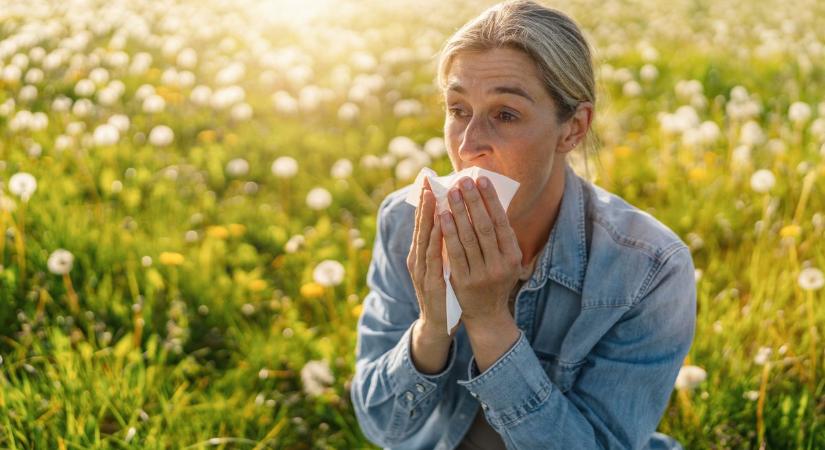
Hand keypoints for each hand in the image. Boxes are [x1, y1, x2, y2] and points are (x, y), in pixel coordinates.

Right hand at [407, 177, 461, 338]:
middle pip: (420, 225)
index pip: (423, 222)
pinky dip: (434, 239)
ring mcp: (421, 271)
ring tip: (432, 195)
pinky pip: (432, 257)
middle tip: (426, 179)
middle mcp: (417, 258)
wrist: (437, 326)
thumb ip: (444, 245)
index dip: (425, 201)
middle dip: (424, 201)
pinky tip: (438, 225)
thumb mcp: (443, 264)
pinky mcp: (429, 283)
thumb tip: (453, 220)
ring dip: (428, 216)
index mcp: (421, 253)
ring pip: (424, 238)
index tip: (428, 179)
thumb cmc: (444, 292)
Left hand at [438, 176, 522, 324]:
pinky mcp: (464, 281)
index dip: (491, 200)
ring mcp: (482, 274)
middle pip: (484, 226)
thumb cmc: (495, 279)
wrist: (487, 315)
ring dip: (459, 213)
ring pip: (468, 237)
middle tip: (463, 181)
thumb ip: (499, 236)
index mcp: (513, 256)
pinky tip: (442, 217)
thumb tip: (488, 201)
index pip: (501, 222)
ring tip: (451, 193)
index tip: (481, 180)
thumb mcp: (505, 260)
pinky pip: (455, 252)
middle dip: (473, 201)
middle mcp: (500, 265)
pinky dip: (448, 233)